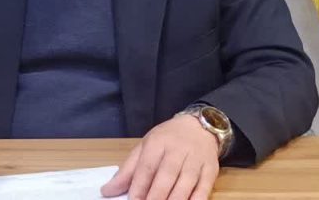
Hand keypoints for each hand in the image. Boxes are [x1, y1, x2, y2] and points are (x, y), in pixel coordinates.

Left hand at [101, 114, 218, 199]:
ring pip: (185, 184)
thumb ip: (128, 170)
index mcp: (158, 143)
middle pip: (166, 176)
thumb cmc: (168, 139)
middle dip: (155, 198)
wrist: (201, 126)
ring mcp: (196, 160)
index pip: (147, 167)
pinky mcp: (211, 169)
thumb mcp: (145, 147)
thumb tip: (107, 191)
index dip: (139, 188)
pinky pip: (204, 189)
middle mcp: (179, 150)